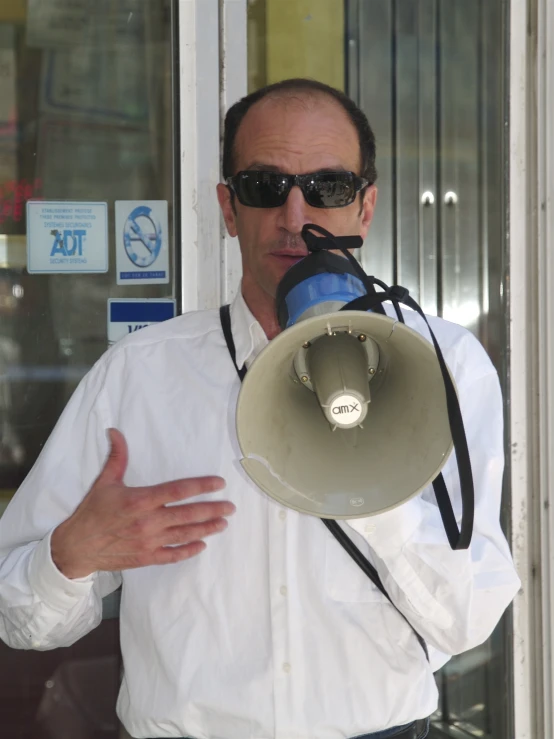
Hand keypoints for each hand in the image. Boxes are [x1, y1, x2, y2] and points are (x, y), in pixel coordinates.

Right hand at [51, 429, 233, 578]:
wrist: (77, 547)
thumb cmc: (92, 512)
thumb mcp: (104, 481)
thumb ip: (117, 456)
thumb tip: (115, 431)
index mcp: (140, 500)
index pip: (178, 490)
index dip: (201, 486)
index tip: (219, 483)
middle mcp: (148, 521)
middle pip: (188, 514)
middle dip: (212, 509)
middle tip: (230, 507)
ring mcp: (149, 541)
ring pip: (185, 534)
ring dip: (207, 529)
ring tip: (223, 523)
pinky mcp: (146, 557)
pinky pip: (173, 554)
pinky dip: (189, 550)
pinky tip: (201, 545)